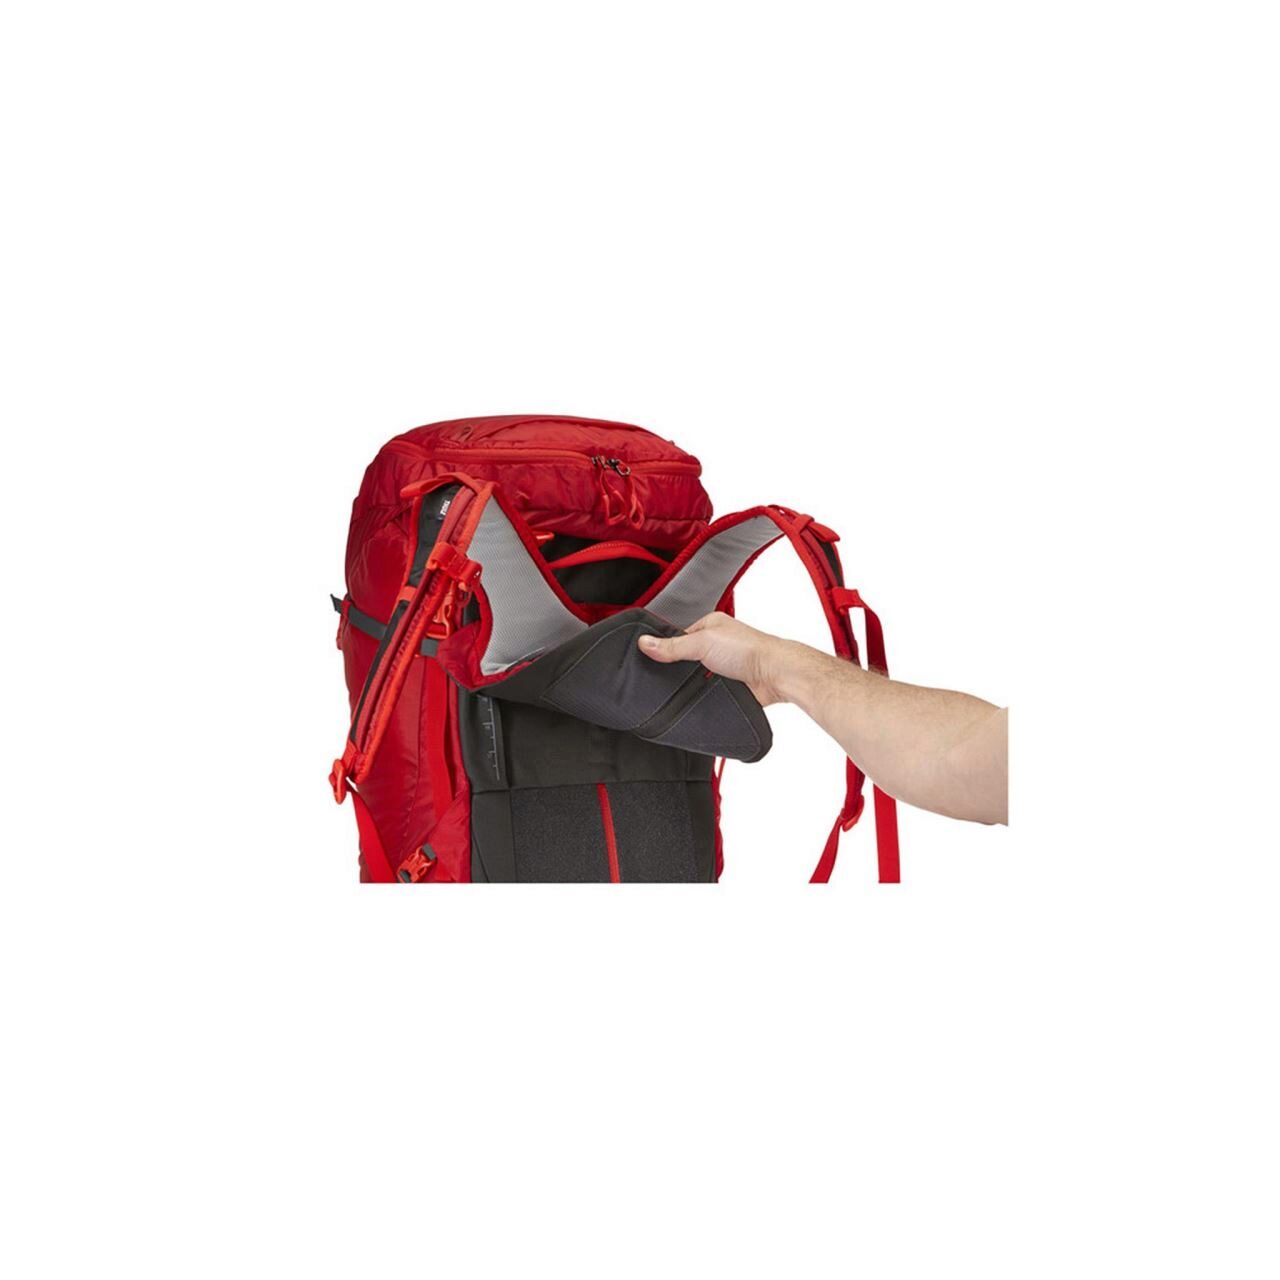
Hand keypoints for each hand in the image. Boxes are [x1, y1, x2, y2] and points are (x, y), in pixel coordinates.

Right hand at [637, 612, 792, 705]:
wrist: (775, 674)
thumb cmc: (749, 650)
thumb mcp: (703, 642)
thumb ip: (673, 646)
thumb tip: (645, 643)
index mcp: (710, 626)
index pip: (678, 636)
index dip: (665, 648)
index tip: (648, 659)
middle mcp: (717, 644)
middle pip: (686, 658)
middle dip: (677, 669)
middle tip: (662, 678)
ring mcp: (723, 666)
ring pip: (696, 677)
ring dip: (691, 684)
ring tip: (679, 690)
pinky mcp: (729, 685)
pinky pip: (708, 691)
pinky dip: (702, 696)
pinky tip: (695, 699)